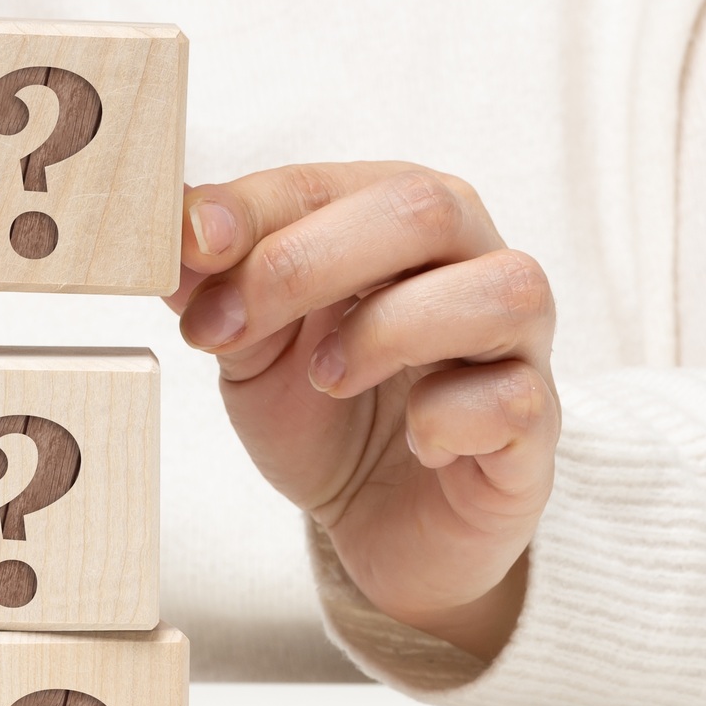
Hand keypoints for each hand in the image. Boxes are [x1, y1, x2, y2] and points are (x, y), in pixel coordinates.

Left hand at [171, 164, 558, 660]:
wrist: (381, 523)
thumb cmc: (325, 413)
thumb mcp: (250, 347)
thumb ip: (215, 285)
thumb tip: (168, 226)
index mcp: (396, 220)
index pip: (327, 181)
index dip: (252, 212)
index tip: (188, 251)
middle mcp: (473, 260)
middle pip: (424, 207)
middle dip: (308, 262)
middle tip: (230, 331)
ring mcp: (519, 343)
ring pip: (499, 289)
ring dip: (391, 330)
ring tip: (329, 379)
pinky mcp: (537, 427)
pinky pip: (516, 399)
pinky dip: (449, 418)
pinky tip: (415, 441)